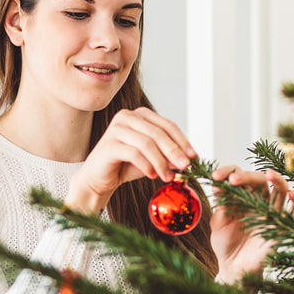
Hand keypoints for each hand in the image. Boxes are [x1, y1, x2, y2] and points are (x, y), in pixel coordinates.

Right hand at [66, 108, 197, 213]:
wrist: (100, 178)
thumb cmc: (126, 165)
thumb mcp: (154, 159)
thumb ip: (169, 156)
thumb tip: (189, 158)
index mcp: (140, 115)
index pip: (167, 125)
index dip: (183, 141)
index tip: (193, 157)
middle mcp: (127, 117)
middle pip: (158, 133)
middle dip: (175, 151)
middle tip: (186, 167)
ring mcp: (116, 128)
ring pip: (147, 143)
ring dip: (161, 162)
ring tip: (168, 176)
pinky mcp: (109, 144)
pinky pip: (134, 153)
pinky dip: (146, 166)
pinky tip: (152, 175)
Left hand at [210, 166, 293, 283]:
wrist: (235, 268)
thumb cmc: (226, 245)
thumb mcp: (218, 223)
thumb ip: (221, 205)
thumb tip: (219, 184)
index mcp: (241, 196)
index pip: (238, 175)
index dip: (228, 172)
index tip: (216, 176)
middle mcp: (258, 200)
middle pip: (260, 179)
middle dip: (247, 176)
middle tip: (234, 179)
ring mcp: (272, 211)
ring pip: (281, 189)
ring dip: (277, 179)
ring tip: (269, 174)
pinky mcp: (283, 224)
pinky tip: (292, 195)